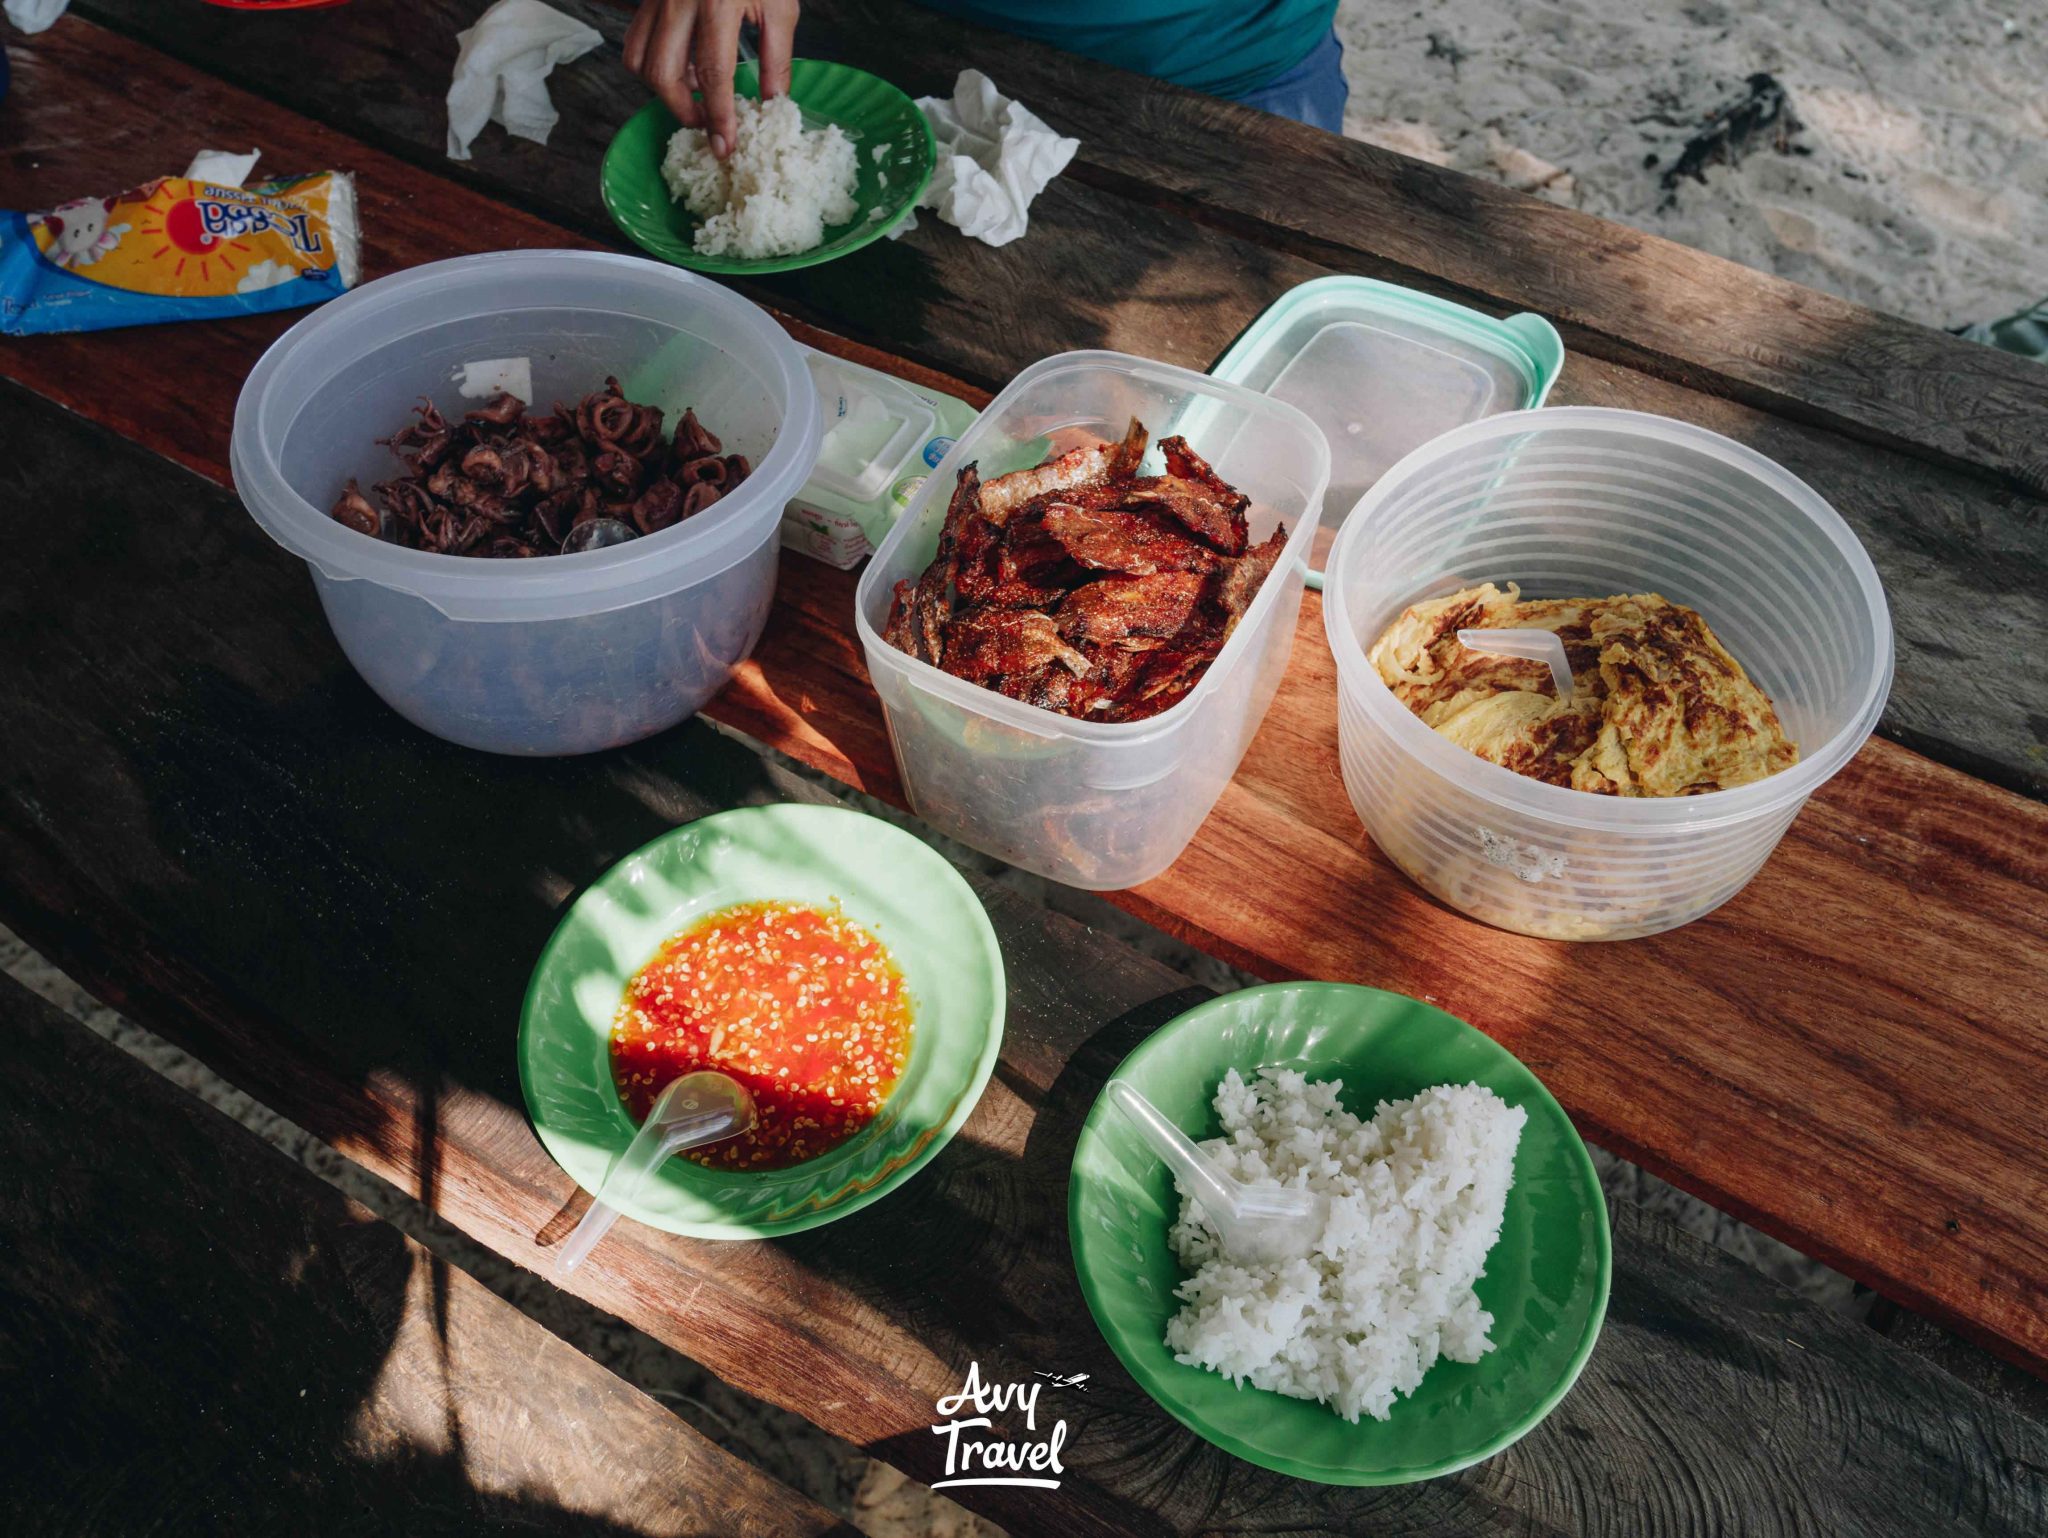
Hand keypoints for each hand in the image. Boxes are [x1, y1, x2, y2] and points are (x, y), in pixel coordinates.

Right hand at [624, 0, 798, 159]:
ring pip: (639, 59)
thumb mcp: (781, 5)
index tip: (724, 146)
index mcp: (717, 4)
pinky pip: (635, 39)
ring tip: (697, 93)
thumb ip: (778, 56)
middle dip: (683, 110)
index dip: (718, 117)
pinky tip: (684, 64)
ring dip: (664, 89)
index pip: (715, 75)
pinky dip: (653, 63)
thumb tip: (773, 103)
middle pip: (663, 73)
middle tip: (709, 124)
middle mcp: (679, 2)